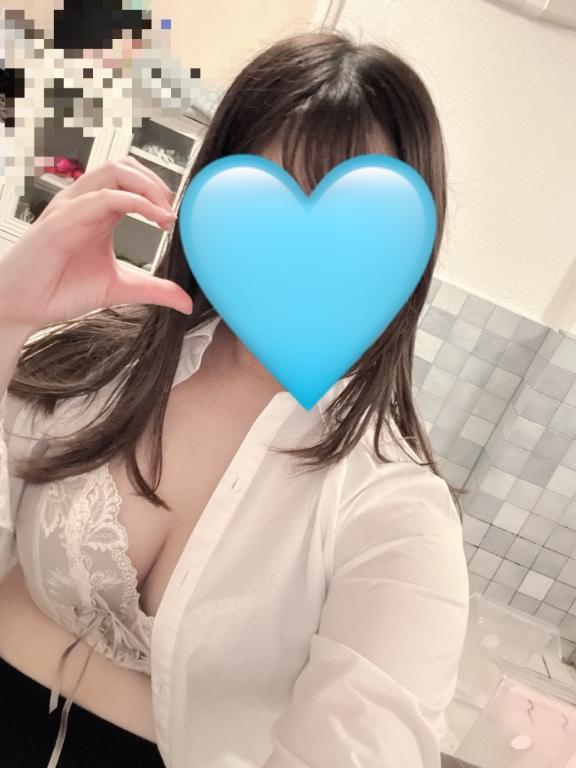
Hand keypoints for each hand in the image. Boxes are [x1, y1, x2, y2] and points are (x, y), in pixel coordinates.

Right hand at [0, 156, 191, 333]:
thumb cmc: (59, 289)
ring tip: (167, 212)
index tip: (176, 219)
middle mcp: (84, 202)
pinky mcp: (61, 220)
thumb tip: (186, 301)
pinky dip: (135, 202)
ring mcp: (71, 207)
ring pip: (113, 171)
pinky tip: (155, 219)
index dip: (158, 191)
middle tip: (174, 210)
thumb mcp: (119, 288)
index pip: (130, 179)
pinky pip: (102, 197)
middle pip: (123, 165)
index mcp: (97, 211)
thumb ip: (153, 290)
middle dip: (156, 182)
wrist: (23, 307)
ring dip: (147, 186)